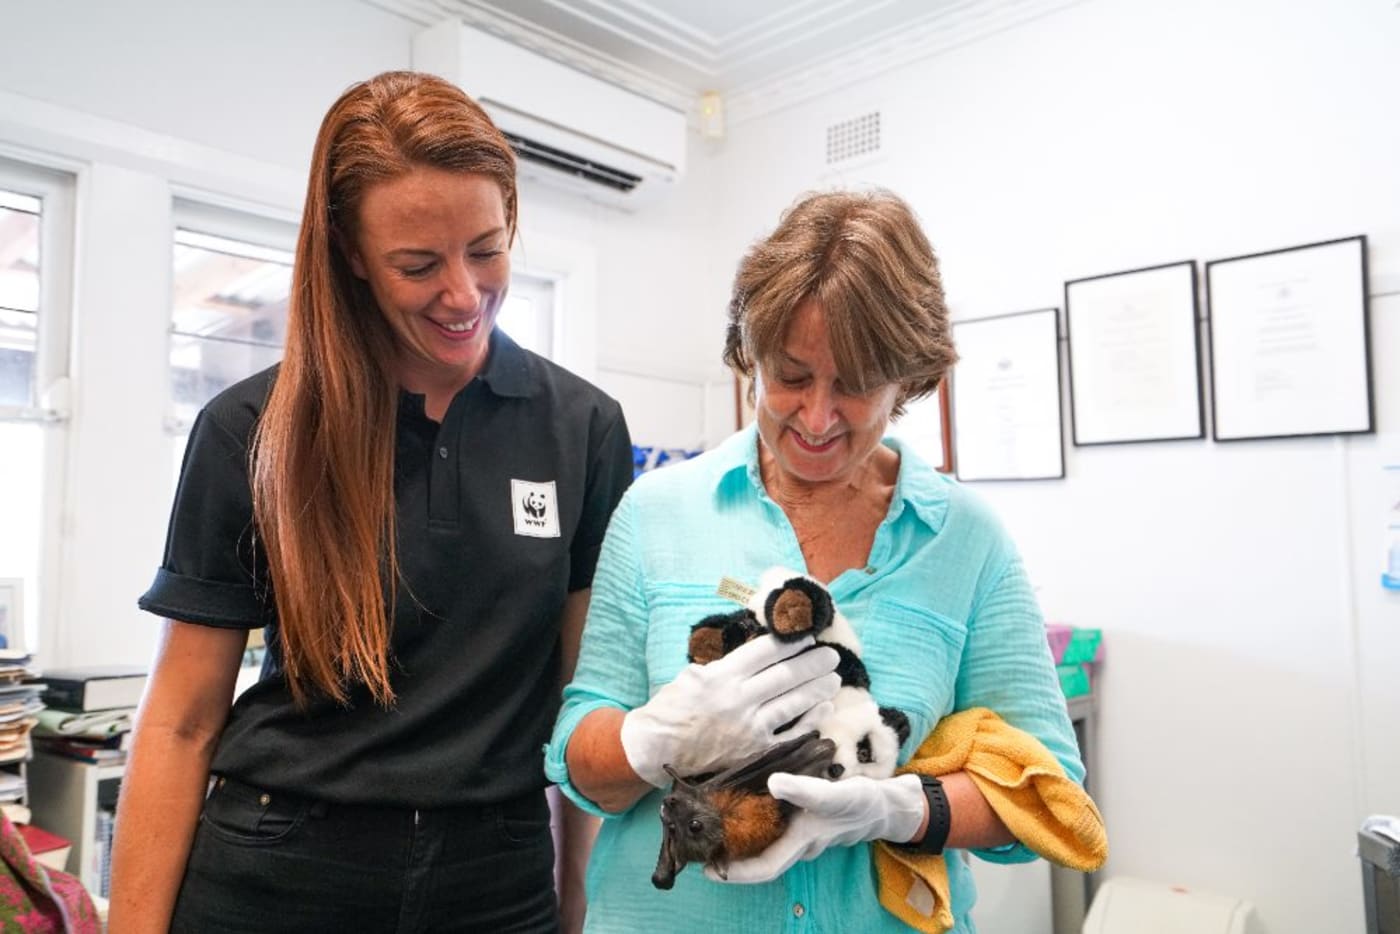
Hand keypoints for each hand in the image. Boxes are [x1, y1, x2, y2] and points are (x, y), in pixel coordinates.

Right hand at [620, 635, 840, 786]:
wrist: (656, 748)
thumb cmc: (672, 708)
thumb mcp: (693, 675)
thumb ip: (725, 665)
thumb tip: (758, 652)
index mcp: (721, 676)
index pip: (765, 652)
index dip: (791, 641)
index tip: (807, 635)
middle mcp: (738, 700)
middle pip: (786, 675)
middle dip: (813, 662)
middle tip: (832, 654)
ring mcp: (749, 728)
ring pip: (793, 703)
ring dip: (817, 688)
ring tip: (834, 677)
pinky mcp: (754, 751)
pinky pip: (790, 735)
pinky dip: (810, 720)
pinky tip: (823, 708)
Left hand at [708, 772, 926, 882]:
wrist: (885, 806)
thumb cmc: (861, 802)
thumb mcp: (835, 794)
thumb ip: (805, 790)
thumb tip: (773, 782)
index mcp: (802, 843)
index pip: (764, 867)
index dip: (736, 872)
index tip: (708, 868)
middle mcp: (798, 845)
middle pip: (760, 859)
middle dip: (732, 856)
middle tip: (702, 843)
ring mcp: (801, 836)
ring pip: (766, 844)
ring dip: (742, 840)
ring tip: (715, 825)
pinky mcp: (804, 823)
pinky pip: (775, 830)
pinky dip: (756, 825)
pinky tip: (744, 808)